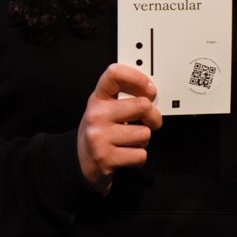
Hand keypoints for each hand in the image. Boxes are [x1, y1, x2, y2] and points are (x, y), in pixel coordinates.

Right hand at [77, 63, 162, 194]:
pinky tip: (127, 154)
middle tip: (151, 121)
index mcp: (98, 98)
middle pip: (142, 106)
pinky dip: (139, 157)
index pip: (115, 74)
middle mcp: (96, 115)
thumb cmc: (100, 131)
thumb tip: (152, 93)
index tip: (150, 90)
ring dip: (144, 140)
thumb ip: (123, 97)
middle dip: (154, 117)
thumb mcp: (105, 108)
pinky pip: (140, 154)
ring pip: (145, 133)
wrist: (82, 162)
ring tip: (130, 141)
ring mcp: (99, 137)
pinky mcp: (105, 158)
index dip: (138, 78)